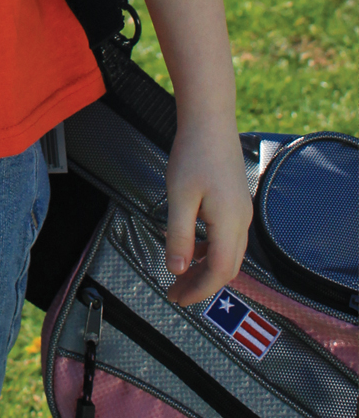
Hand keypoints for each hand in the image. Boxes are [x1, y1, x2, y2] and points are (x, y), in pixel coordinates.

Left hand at [164, 114, 252, 305]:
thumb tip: (177, 270)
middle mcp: (242, 221)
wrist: (210, 120)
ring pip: (229, 253)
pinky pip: (227, 237)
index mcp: (230, 223)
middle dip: (202, 284)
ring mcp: (242, 211)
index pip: (219, 271)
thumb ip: (179, 236)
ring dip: (205, 267)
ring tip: (180, 273)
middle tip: (175, 292)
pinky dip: (210, 249)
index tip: (176, 297)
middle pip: (227, 267)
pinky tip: (191, 245)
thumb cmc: (193, 154)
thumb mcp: (180, 197)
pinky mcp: (236, 202)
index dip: (198, 290)